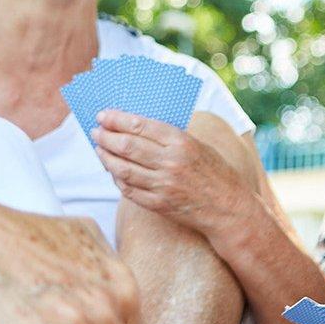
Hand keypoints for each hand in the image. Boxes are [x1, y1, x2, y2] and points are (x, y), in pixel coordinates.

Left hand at [92, 110, 249, 235]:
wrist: (228, 208)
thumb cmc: (214, 171)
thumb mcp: (197, 145)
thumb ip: (169, 137)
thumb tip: (136, 126)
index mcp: (181, 142)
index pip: (140, 126)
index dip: (117, 119)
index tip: (103, 115)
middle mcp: (170, 163)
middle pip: (127, 146)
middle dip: (106, 137)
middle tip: (96, 132)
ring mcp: (163, 185)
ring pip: (123, 169)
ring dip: (106, 157)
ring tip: (99, 150)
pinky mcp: (158, 204)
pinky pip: (129, 190)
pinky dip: (117, 179)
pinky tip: (113, 171)